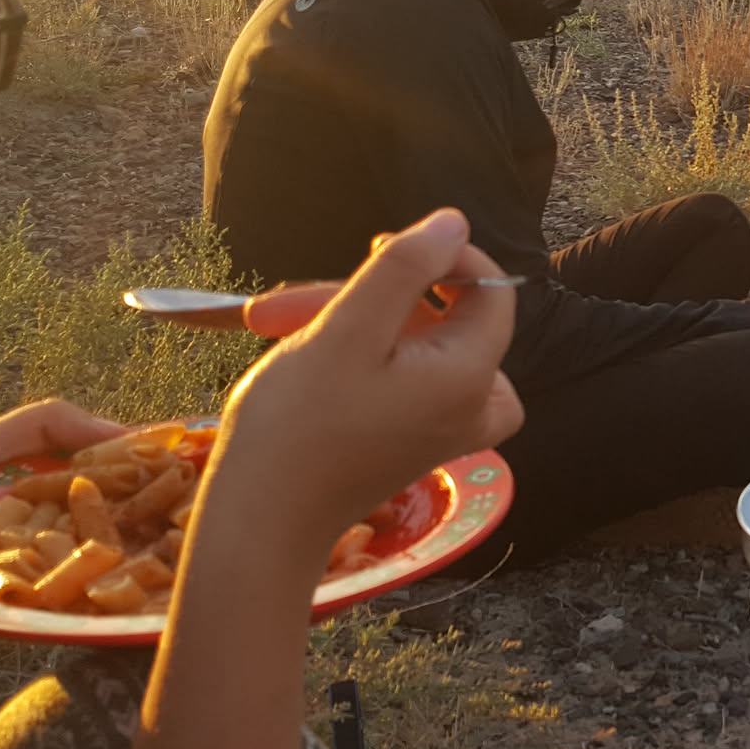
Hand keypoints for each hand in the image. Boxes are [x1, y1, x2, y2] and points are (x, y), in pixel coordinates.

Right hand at [208, 209, 524, 560]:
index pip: (489, 289)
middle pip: (438, 317)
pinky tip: (295, 358)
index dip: (439, 257)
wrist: (260, 525)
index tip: (376, 248)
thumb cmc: (298, 427)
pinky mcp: (410, 441)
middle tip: (283, 305)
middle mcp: (471, 406)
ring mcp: (442, 429)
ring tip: (270, 328)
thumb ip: (406, 267)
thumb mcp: (349, 328)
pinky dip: (349, 358)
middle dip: (361, 298)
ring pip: (406, 343)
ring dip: (341, 325)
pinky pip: (396, 376)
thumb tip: (455, 223)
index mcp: (472, 378)